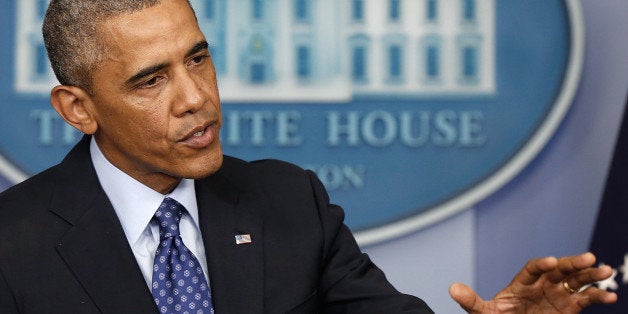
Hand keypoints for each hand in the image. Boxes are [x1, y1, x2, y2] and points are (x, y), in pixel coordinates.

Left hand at [449, 252, 616, 312]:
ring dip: (590, 274)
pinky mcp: (569, 306)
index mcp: (522, 283)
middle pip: (559, 269)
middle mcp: (542, 284)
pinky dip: (598, 296)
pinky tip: (611, 296)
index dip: (542, 264)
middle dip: (573, 263)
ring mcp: (557, 294)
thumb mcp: (484, 313)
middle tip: (590, 257)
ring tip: (606, 270)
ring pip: (576, 280)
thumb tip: (452, 288)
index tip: (552, 262)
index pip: (533, 269)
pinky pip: (585, 298)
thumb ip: (472, 301)